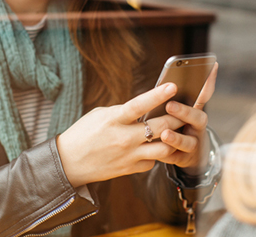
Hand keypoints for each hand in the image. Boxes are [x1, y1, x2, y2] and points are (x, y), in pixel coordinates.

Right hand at [56, 82, 189, 186]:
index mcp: (113, 119)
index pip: (139, 105)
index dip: (157, 95)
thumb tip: (146, 108)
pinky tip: (154, 148)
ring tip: (176, 131)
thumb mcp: (101, 114)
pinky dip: (156, 154)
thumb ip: (123, 111)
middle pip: (160, 127)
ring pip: (164, 149)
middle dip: (177, 117)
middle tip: (186, 110)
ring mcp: (129, 156)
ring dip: (173, 139)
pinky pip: (153, 162)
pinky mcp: (130, 169)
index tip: (173, 86)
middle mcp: (123, 138)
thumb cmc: (84, 133)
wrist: (69, 162)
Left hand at [152, 63, 217, 173]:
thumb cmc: (177, 124)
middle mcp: (197, 127)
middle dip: (184, 112)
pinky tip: (154, 151)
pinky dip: (165, 155)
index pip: (204, 94)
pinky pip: (174, 158)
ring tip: (165, 134)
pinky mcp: (183, 159)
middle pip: (198, 119)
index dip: (208, 83)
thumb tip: (177, 76)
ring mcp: (192, 144)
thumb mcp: (180, 109)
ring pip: (187, 142)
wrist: (186, 154)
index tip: (207, 69)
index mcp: (195, 110)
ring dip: (176, 138)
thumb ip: (179, 96)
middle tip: (170, 105)